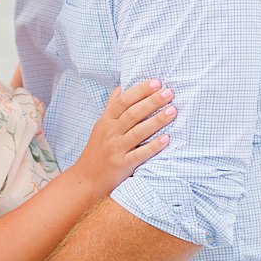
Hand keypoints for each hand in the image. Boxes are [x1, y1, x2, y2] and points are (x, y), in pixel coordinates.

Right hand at [74, 79, 175, 196]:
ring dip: (157, 120)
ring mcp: (116, 149)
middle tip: (169, 92)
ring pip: (138, 132)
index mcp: (106, 121)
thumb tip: (121, 88)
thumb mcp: (100, 126)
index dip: (140, 91)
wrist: (86, 178)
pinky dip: (153, 146)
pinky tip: (167, 139)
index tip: (156, 82)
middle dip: (152, 101)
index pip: (123, 101)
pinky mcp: (122, 164)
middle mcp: (110, 133)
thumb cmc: (97, 150)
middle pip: (133, 114)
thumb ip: (111, 107)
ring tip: (173, 110)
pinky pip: (140, 154)